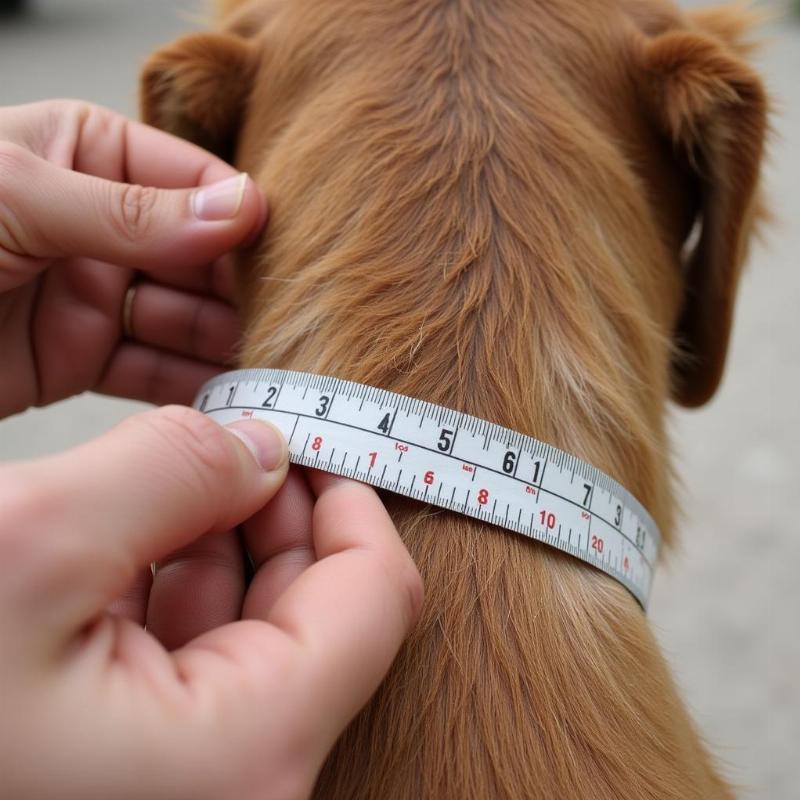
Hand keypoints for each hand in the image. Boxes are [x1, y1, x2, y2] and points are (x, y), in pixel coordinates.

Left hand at [0, 100, 266, 418]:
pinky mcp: (76, 359)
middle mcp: (99, 226)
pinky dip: (190, 388)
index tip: (285, 250)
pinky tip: (228, 397)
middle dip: (244, 291)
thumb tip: (237, 209)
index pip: (190, 183)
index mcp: (85, 155)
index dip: (239, 217)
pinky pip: (151, 371)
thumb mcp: (16, 195)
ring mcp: (91, 295)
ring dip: (228, 344)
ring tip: (274, 366)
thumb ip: (131, 210)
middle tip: (293, 321)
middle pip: (198, 259)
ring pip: (183, 320)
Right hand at [0, 408, 422, 799]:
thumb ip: (173, 470)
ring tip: (191, 472)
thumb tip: (259, 448)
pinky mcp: (141, 764)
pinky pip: (200, 652)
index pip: (378, 598)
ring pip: (261, 625)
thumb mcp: (32, 544)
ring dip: (234, 538)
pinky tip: (146, 532)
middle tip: (245, 437)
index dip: (355, 501)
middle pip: (324, 610)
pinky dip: (186, 579)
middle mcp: (236, 782)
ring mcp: (190, 779)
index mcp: (242, 752)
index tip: (316, 438)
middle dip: (286, 510)